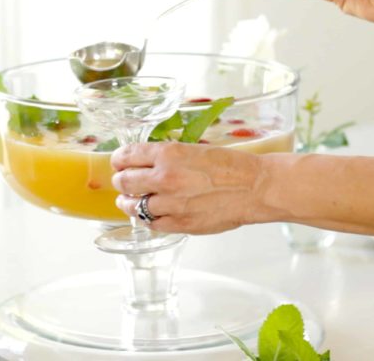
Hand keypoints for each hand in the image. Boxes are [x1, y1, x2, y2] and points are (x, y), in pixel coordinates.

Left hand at [111, 142, 275, 234]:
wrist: (255, 187)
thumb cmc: (231, 166)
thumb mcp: (194, 149)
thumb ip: (168, 157)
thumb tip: (147, 162)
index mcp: (168, 154)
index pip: (127, 155)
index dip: (119, 159)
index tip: (118, 161)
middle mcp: (165, 178)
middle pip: (125, 181)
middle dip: (120, 180)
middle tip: (122, 181)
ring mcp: (171, 204)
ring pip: (133, 206)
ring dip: (128, 202)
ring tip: (129, 201)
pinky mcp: (180, 224)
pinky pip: (151, 224)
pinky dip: (146, 219)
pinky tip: (148, 214)